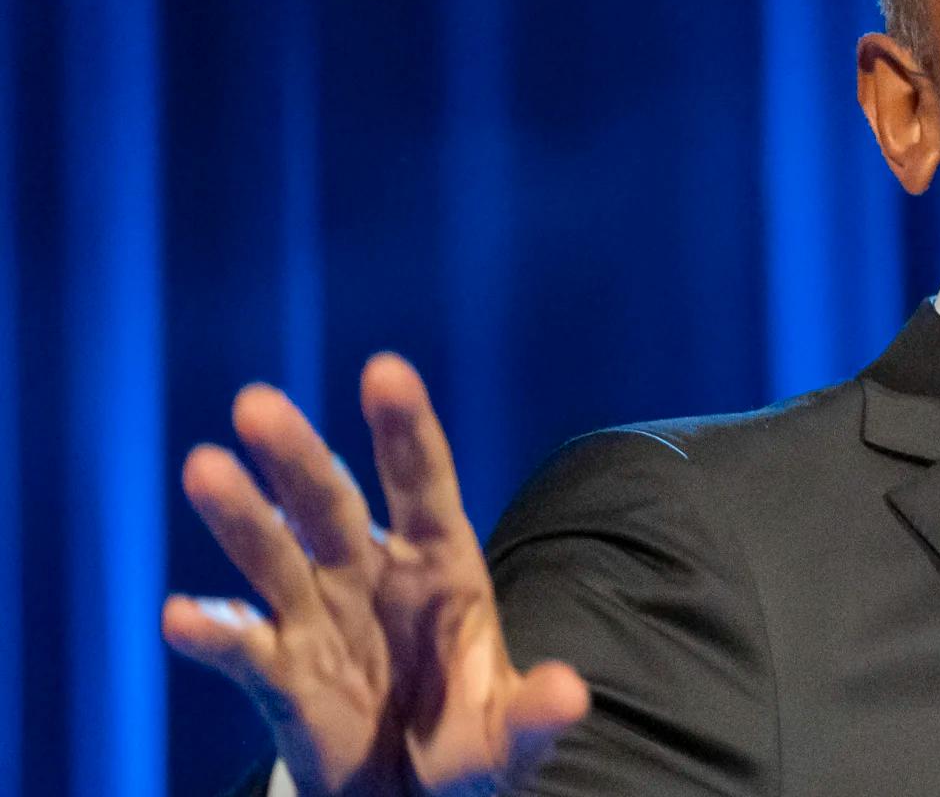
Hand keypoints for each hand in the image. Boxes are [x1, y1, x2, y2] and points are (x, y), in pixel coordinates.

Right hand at [162, 354, 589, 794]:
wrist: (415, 794)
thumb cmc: (470, 743)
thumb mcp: (510, 736)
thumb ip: (533, 716)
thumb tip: (568, 698)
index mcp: (441, 567)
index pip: (423, 485)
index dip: (405, 430)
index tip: (384, 371)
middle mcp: (373, 575)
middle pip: (332, 505)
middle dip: (298, 456)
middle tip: (257, 404)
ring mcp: (320, 619)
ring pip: (275, 556)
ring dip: (242, 516)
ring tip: (205, 469)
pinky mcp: (279, 675)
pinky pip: (243, 648)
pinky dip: (213, 632)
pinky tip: (184, 615)